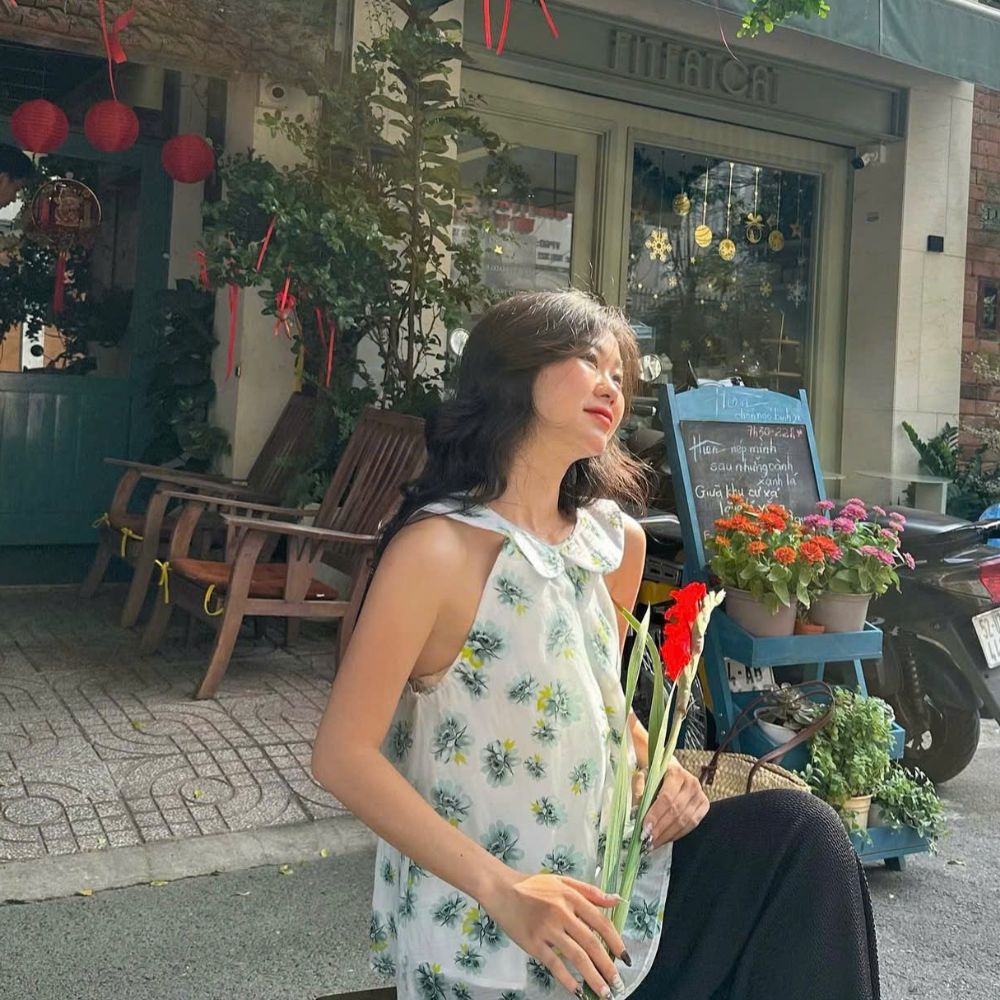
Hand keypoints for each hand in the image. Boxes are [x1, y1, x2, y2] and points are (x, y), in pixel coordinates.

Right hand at [485, 873, 630, 997]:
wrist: (500, 888)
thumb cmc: (533, 885)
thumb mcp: (562, 881)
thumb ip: (590, 891)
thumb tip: (616, 900)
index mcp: (571, 896)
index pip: (600, 922)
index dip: (615, 942)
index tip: (625, 958)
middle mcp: (561, 913)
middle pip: (591, 943)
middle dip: (607, 966)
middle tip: (618, 983)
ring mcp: (547, 929)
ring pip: (576, 957)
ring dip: (593, 977)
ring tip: (604, 992)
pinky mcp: (533, 942)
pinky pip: (554, 964)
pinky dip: (567, 979)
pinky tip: (577, 991)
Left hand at [641, 759, 708, 848]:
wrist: (671, 771)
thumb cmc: (656, 775)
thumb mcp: (643, 775)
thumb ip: (638, 789)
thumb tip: (636, 810)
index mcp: (675, 773)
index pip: (666, 798)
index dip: (656, 815)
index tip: (645, 828)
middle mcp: (691, 783)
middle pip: (676, 811)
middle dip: (660, 829)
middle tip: (647, 840)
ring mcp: (700, 794)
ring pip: (685, 820)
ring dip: (668, 834)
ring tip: (654, 843)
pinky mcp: (704, 805)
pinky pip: (692, 824)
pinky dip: (678, 834)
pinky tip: (666, 838)